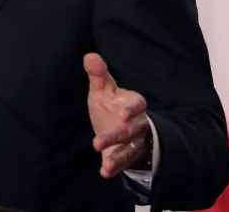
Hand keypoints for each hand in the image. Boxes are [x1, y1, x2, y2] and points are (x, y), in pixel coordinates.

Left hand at [84, 52, 151, 178]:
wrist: (116, 125)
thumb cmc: (111, 105)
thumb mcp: (103, 89)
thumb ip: (98, 75)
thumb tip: (89, 56)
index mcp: (133, 103)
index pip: (138, 104)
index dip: (132, 109)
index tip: (122, 115)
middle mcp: (138, 123)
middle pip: (132, 130)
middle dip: (118, 135)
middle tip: (98, 142)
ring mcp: (135, 141)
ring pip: (130, 148)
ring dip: (118, 156)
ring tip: (104, 163)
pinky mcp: (129, 156)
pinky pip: (126, 162)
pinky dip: (116, 167)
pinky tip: (105, 172)